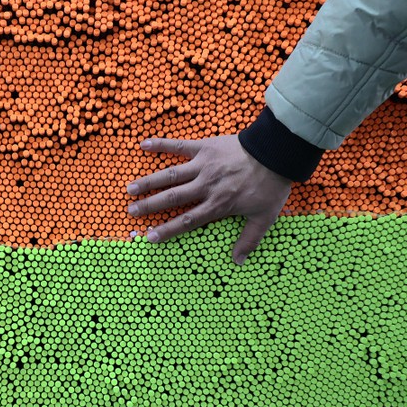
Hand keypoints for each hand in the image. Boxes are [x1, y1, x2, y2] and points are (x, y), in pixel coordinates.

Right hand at [126, 134, 292, 264]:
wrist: (275, 153)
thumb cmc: (270, 186)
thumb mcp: (264, 218)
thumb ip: (249, 240)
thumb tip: (238, 262)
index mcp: (217, 205)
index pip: (187, 221)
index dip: (167, 230)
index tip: (149, 237)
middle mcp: (205, 186)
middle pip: (172, 198)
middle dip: (150, 206)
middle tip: (131, 211)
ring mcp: (202, 166)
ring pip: (170, 175)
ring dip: (149, 181)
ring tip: (130, 188)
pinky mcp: (204, 147)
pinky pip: (179, 145)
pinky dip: (161, 144)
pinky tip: (144, 144)